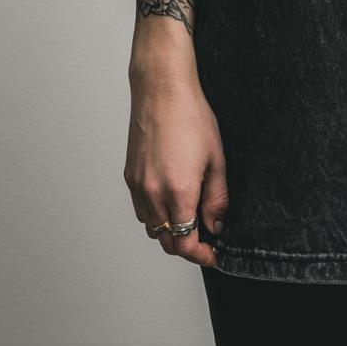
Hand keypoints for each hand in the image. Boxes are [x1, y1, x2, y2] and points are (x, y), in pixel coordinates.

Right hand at [124, 69, 228, 267]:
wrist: (162, 90)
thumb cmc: (191, 117)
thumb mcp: (216, 158)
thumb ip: (217, 198)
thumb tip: (217, 225)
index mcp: (178, 191)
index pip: (185, 243)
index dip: (201, 255)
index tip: (214, 254)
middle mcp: (153, 194)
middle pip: (167, 242)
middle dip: (188, 246)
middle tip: (207, 239)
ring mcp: (138, 186)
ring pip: (152, 228)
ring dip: (171, 232)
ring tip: (191, 217)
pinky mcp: (129, 177)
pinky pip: (141, 210)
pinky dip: (156, 216)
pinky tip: (171, 201)